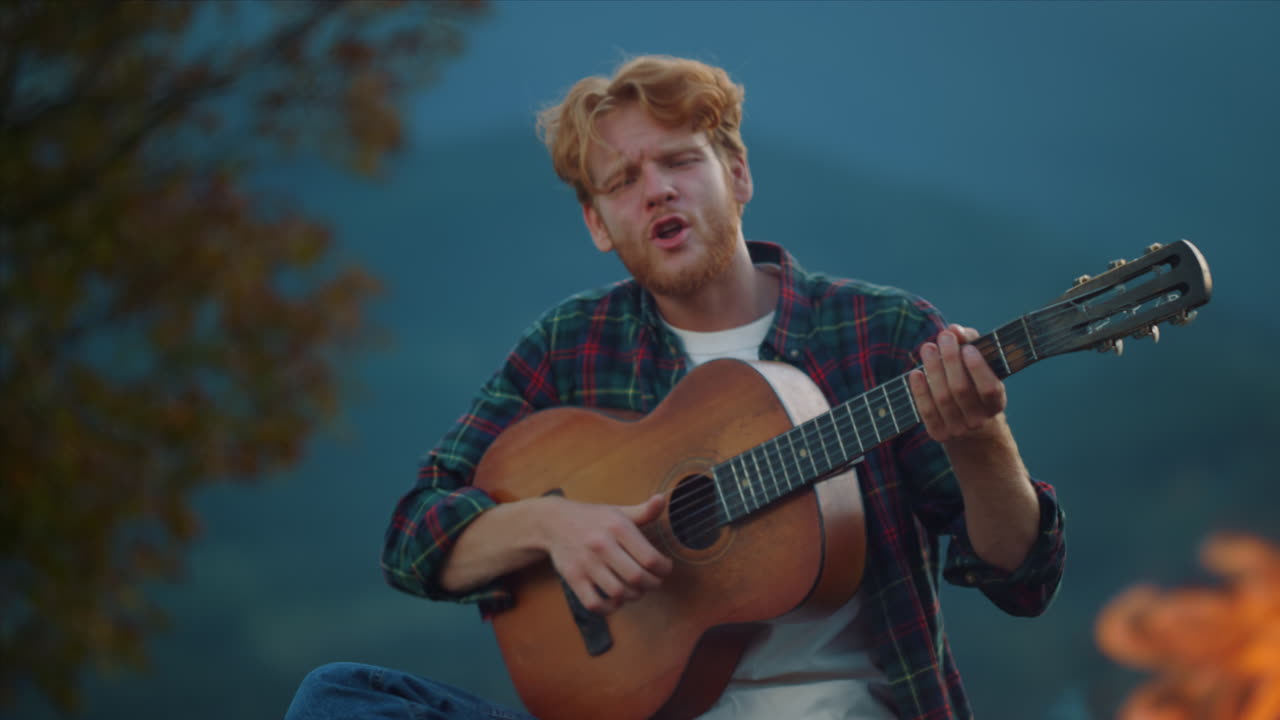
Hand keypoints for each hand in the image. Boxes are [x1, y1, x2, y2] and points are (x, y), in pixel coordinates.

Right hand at [539, 493, 672, 614]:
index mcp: (617, 527)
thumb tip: (662, 500)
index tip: (664, 568)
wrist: (554, 522)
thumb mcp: (618, 511)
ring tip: (636, 589)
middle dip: (652, 584)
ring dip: (633, 596)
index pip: (650, 557)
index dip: (664, 568)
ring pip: (618, 592)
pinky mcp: (573, 578)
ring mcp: (586, 563)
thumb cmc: (592, 519)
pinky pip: (594, 603)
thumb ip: (644, 511)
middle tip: (653, 581)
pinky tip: (615, 599)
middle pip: (636, 577)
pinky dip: (609, 607)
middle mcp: (601, 545)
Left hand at [907, 324, 1006, 444]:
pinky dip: (920, 391)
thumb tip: (954, 329)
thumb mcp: (980, 364)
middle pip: (960, 389)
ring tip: (927, 348)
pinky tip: (916, 373)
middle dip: (950, 360)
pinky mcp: (939, 433)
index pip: (989, 388)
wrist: (968, 426)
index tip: (967, 348)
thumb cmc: (974, 384)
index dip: (977, 368)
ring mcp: (958, 429)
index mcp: (996, 404)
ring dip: (933, 369)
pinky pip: (927, 411)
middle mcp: (979, 419)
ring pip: (942, 398)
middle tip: (943, 338)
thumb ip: (970, 342)